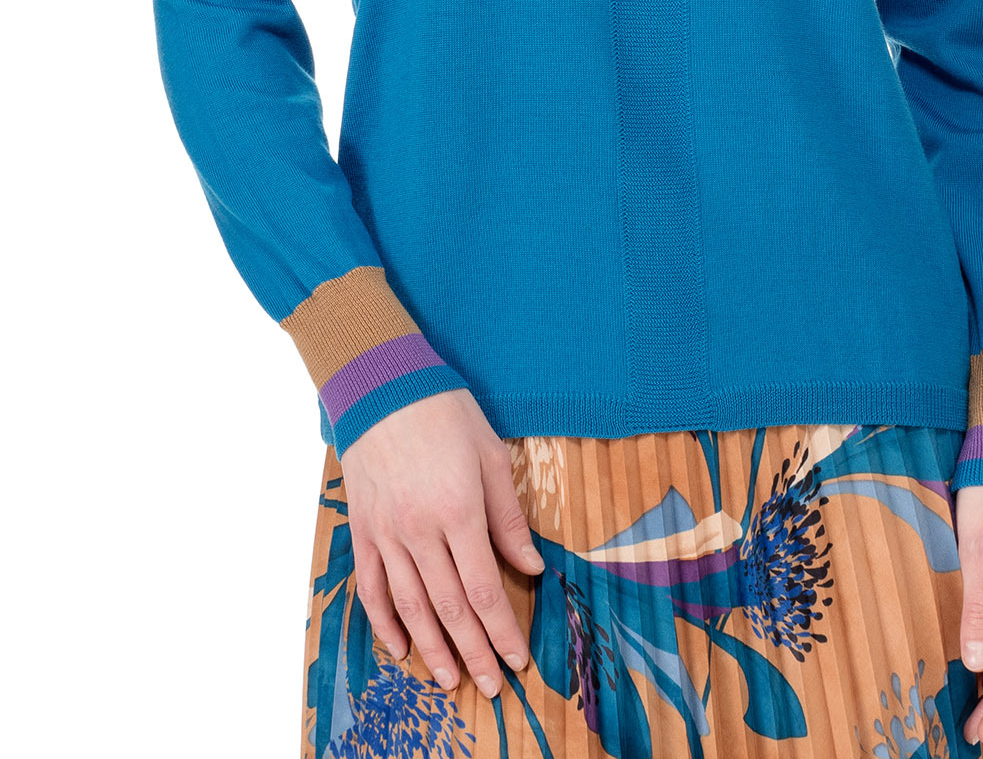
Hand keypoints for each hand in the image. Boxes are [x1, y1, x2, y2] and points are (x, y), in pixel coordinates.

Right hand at [339, 387, 545, 700]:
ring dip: (432, 648)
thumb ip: (508, 517)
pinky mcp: (363, 529)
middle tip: (492, 686)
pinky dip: (385, 621)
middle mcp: (420, 530)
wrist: (380, 384)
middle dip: (474, 651)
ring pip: (410, 606)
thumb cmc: (443, 411)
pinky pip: (372, 586)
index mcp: (459, 510)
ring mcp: (386, 532)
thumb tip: (532, 565)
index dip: (502, 629)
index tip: (518, 657)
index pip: (485, 587)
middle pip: (450, 606)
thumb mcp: (490, 453)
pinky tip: (400, 647)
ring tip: (450, 680)